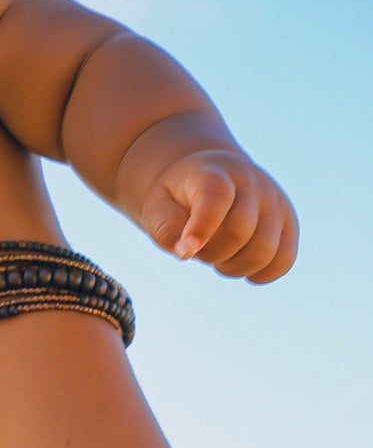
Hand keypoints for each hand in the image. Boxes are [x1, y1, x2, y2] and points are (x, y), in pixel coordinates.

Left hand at [138, 149, 297, 283]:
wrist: (210, 177)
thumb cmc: (179, 198)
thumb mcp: (158, 206)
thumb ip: (166, 228)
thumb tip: (185, 252)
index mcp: (214, 173)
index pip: (215, 198)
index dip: (202, 227)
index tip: (186, 251)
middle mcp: (252, 183)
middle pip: (239, 231)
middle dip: (211, 253)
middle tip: (197, 249)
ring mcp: (275, 202)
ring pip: (264, 250)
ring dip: (233, 266)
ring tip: (217, 256)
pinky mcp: (288, 222)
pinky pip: (285, 260)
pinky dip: (261, 273)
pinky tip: (240, 267)